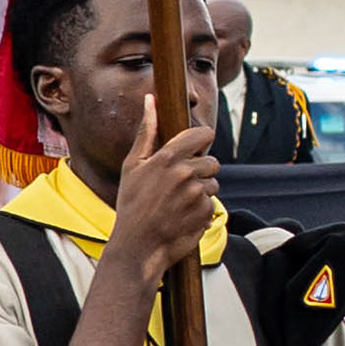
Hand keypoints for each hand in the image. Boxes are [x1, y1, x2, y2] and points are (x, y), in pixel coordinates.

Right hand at [111, 95, 222, 286]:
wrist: (138, 246)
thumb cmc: (132, 204)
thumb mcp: (133, 166)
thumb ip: (146, 131)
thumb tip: (150, 99)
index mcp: (167, 158)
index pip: (203, 135)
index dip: (202, 140)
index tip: (197, 148)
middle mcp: (185, 174)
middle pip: (212, 162)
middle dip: (200, 170)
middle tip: (179, 184)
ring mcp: (197, 194)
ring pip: (213, 184)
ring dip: (201, 191)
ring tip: (178, 202)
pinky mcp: (206, 213)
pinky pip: (212, 204)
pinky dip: (201, 210)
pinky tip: (183, 216)